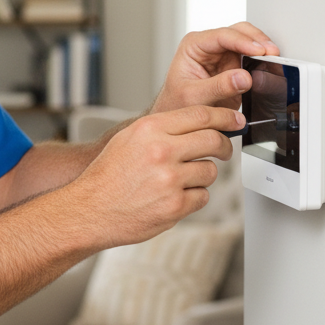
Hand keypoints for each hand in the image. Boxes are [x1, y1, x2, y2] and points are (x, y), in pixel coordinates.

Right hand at [69, 105, 244, 250]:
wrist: (90, 209)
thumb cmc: (107, 175)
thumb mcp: (128, 139)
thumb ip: (162, 129)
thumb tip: (198, 123)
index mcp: (149, 129)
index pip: (200, 115)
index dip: (224, 116)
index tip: (234, 119)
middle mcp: (161, 151)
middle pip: (213, 140)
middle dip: (224, 146)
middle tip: (223, 151)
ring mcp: (170, 179)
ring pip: (210, 171)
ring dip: (201, 175)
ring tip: (178, 180)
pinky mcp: (176, 205)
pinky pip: (203, 196)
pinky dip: (192, 197)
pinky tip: (172, 196)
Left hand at [152, 22, 279, 112]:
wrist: (181, 116)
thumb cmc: (178, 103)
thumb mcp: (194, 97)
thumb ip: (218, 87)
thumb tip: (243, 77)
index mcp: (193, 46)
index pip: (221, 36)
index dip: (243, 41)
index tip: (259, 50)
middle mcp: (209, 46)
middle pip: (238, 31)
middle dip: (257, 40)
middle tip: (271, 53)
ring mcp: (223, 54)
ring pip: (249, 41)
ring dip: (263, 48)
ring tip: (274, 59)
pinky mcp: (235, 66)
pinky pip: (253, 58)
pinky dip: (263, 60)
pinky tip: (270, 67)